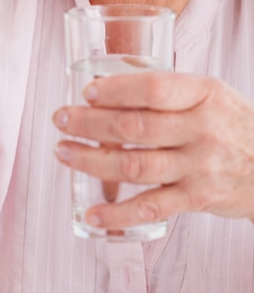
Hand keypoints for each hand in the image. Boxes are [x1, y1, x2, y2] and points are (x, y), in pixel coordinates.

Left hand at [53, 71, 253, 229]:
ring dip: (92, 161)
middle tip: (61, 119)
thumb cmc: (232, 123)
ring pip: (135, 165)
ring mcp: (199, 166)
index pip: (152, 87)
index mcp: (204, 93)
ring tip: (63, 152)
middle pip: (135, 126)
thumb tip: (110, 78)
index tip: (86, 92)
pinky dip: (118, 214)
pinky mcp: (197, 199)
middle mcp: (201, 128)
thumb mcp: (211, 92)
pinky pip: (151, 208)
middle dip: (89, 123)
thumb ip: (168, 86)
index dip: (114, 90)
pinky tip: (92, 213)